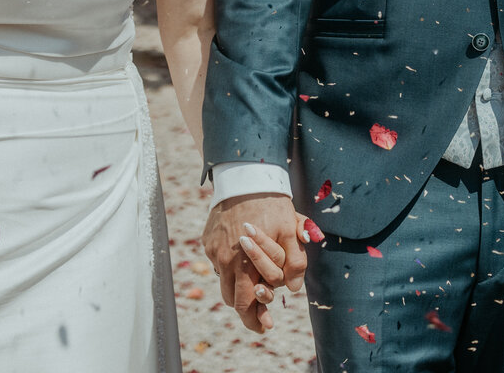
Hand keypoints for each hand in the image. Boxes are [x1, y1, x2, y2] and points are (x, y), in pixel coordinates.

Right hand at [202, 193, 307, 332]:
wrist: (244, 177)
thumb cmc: (271, 204)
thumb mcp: (291, 229)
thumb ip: (295, 260)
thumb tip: (294, 288)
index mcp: (246, 262)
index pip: (247, 303)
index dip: (257, 319)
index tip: (267, 326)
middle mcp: (226, 261)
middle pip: (233, 300)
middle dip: (247, 314)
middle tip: (260, 322)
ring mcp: (214, 252)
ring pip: (225, 285)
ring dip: (238, 292)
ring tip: (254, 292)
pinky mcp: (208, 242)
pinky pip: (219, 265)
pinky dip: (231, 270)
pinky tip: (243, 263)